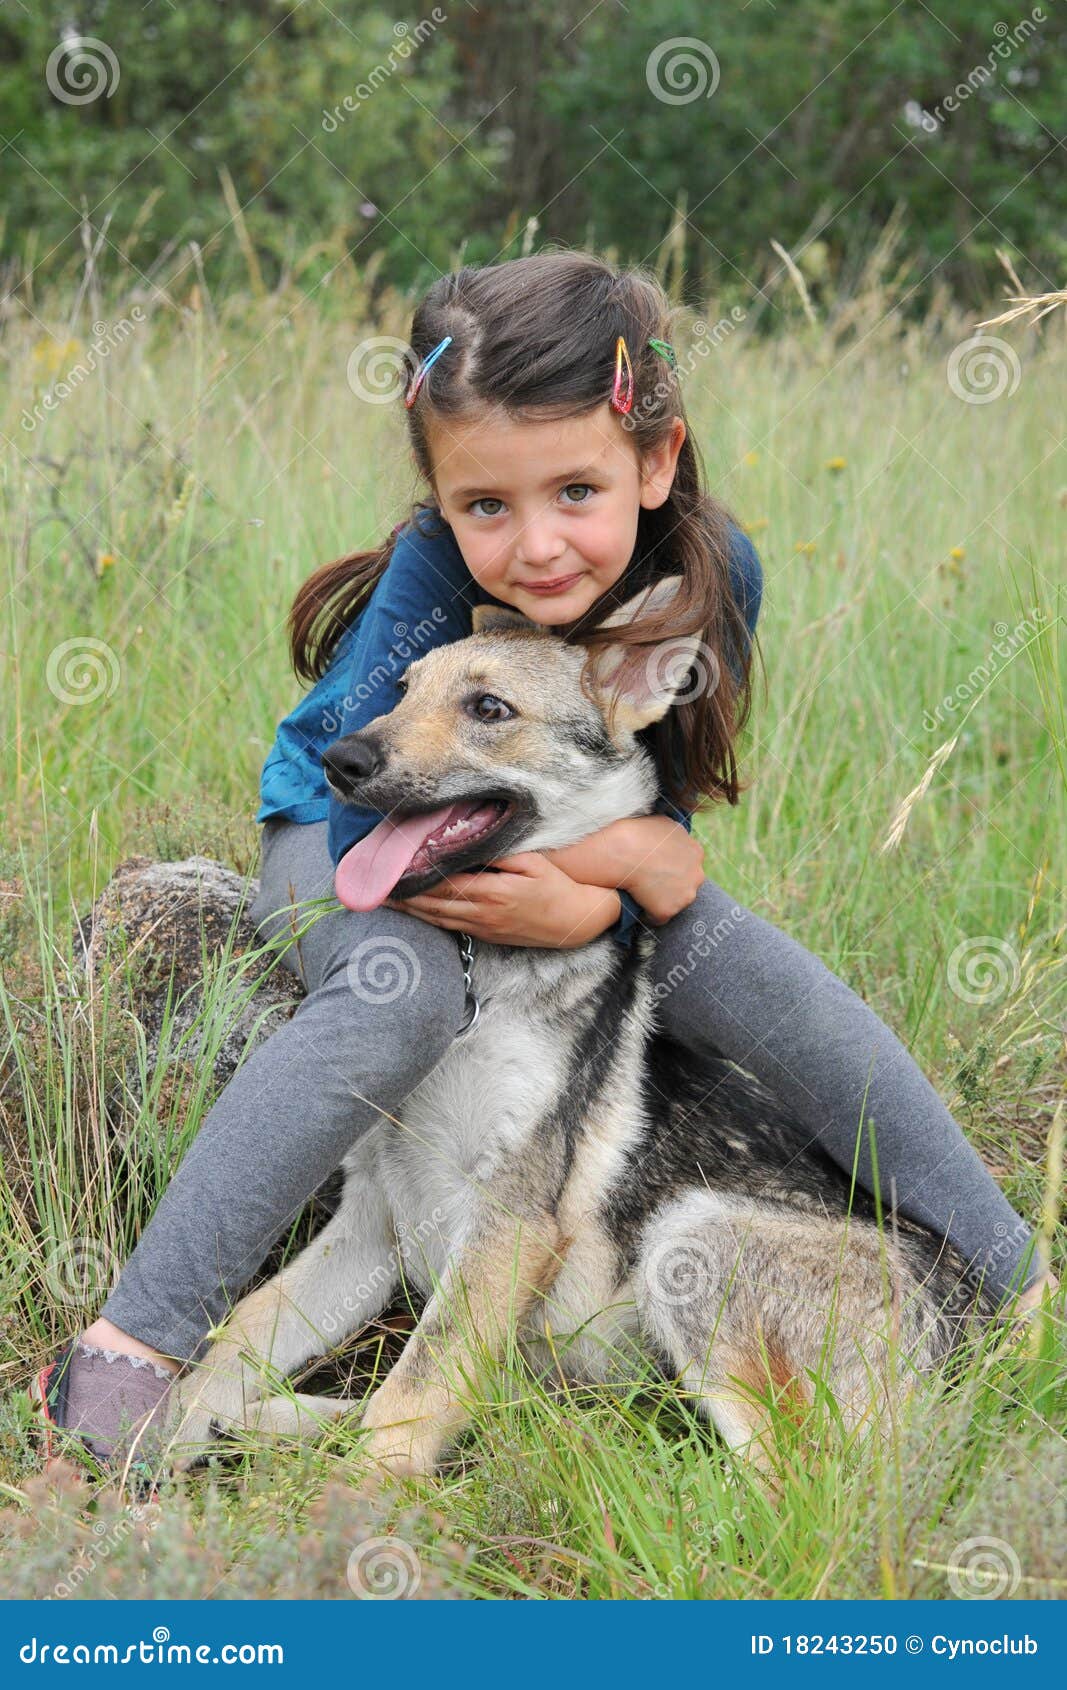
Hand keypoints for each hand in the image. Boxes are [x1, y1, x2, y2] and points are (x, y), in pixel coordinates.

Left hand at [384, 854, 621, 947]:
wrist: (577, 920)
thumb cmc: (557, 885)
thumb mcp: (532, 862)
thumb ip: (498, 854)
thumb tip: (467, 844)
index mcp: (492, 892)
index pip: (442, 883)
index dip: (414, 877)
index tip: (390, 868)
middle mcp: (483, 914)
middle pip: (431, 904)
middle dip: (401, 896)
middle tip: (372, 886)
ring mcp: (484, 928)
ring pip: (437, 919)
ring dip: (408, 910)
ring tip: (382, 901)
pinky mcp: (487, 935)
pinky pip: (449, 927)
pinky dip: (427, 919)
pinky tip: (413, 912)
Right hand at [542, 816, 703, 925]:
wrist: (621, 850)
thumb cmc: (632, 832)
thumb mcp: (658, 820)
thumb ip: (667, 830)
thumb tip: (660, 831)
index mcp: (694, 849)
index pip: (686, 863)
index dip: (668, 866)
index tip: (654, 867)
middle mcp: (696, 871)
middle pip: (685, 882)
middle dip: (669, 882)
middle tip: (646, 880)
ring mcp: (686, 892)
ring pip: (674, 900)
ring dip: (659, 898)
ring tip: (638, 892)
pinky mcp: (669, 909)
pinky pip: (659, 916)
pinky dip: (648, 913)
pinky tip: (634, 902)